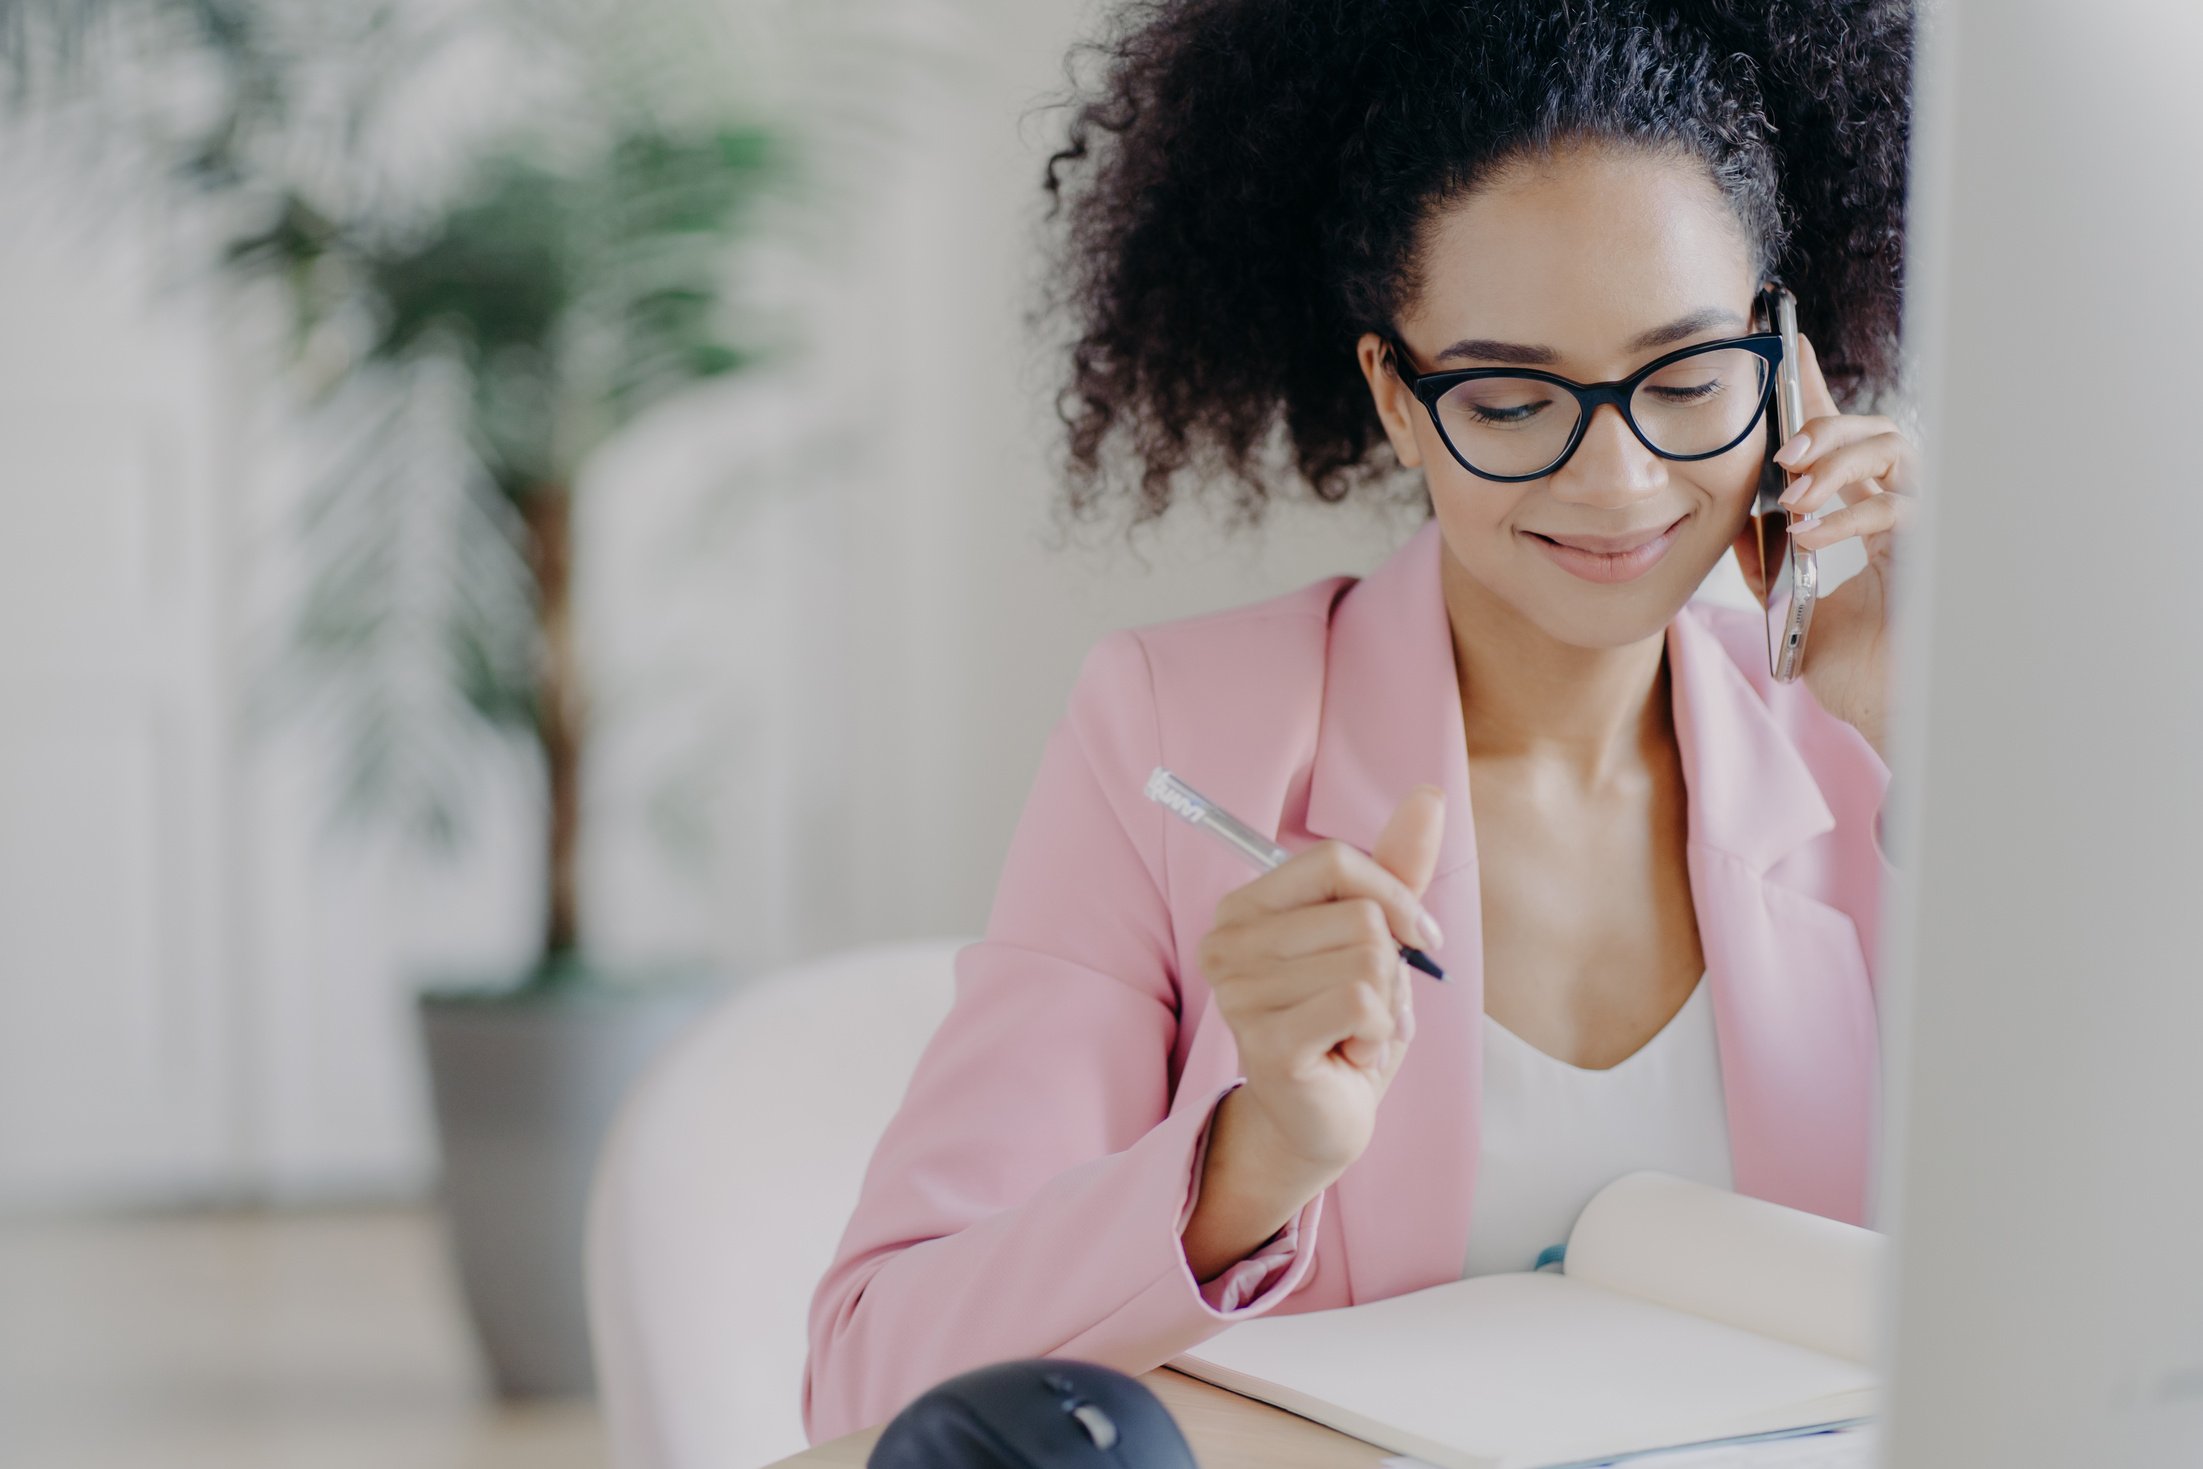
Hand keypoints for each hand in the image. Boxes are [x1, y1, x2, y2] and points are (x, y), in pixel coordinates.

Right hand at [1194, 785, 1445, 1180]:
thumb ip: (1396, 870)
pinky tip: (1351, 1055)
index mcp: (1244, 908)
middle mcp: (1226, 945)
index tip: (1417, 936)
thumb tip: (1429, 795)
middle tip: (1368, 1007)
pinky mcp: (1266, 1043)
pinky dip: (1379, 1034)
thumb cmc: (1344, 1024)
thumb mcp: (1376, 939)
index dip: (1393, 895)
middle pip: (1359, 915)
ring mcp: (1239, 995)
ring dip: (1387, 1007)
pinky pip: (1363, 1004)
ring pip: (1368, 961)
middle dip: (1392, 967)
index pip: (1333, 860)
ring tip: (1357, 1033)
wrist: (1320, 1120)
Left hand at [1728, 331, 1918, 759]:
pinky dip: (1849, 514)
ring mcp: (1925, 530)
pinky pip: (1900, 508)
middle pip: (1877, 431)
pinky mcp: (1935, 554)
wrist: (1893, 718)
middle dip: (1828, 427)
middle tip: (1784, 451)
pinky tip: (1810, 532)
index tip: (1785, 348)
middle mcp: (1902, 514)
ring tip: (1794, 491)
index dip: (1815, 395)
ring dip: (1841, 460)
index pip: (1842, 443)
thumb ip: (1768, 567)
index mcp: (1867, 519)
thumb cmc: (1856, 672)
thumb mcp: (1792, 612)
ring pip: (1897, 451)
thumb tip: (1738, 527)